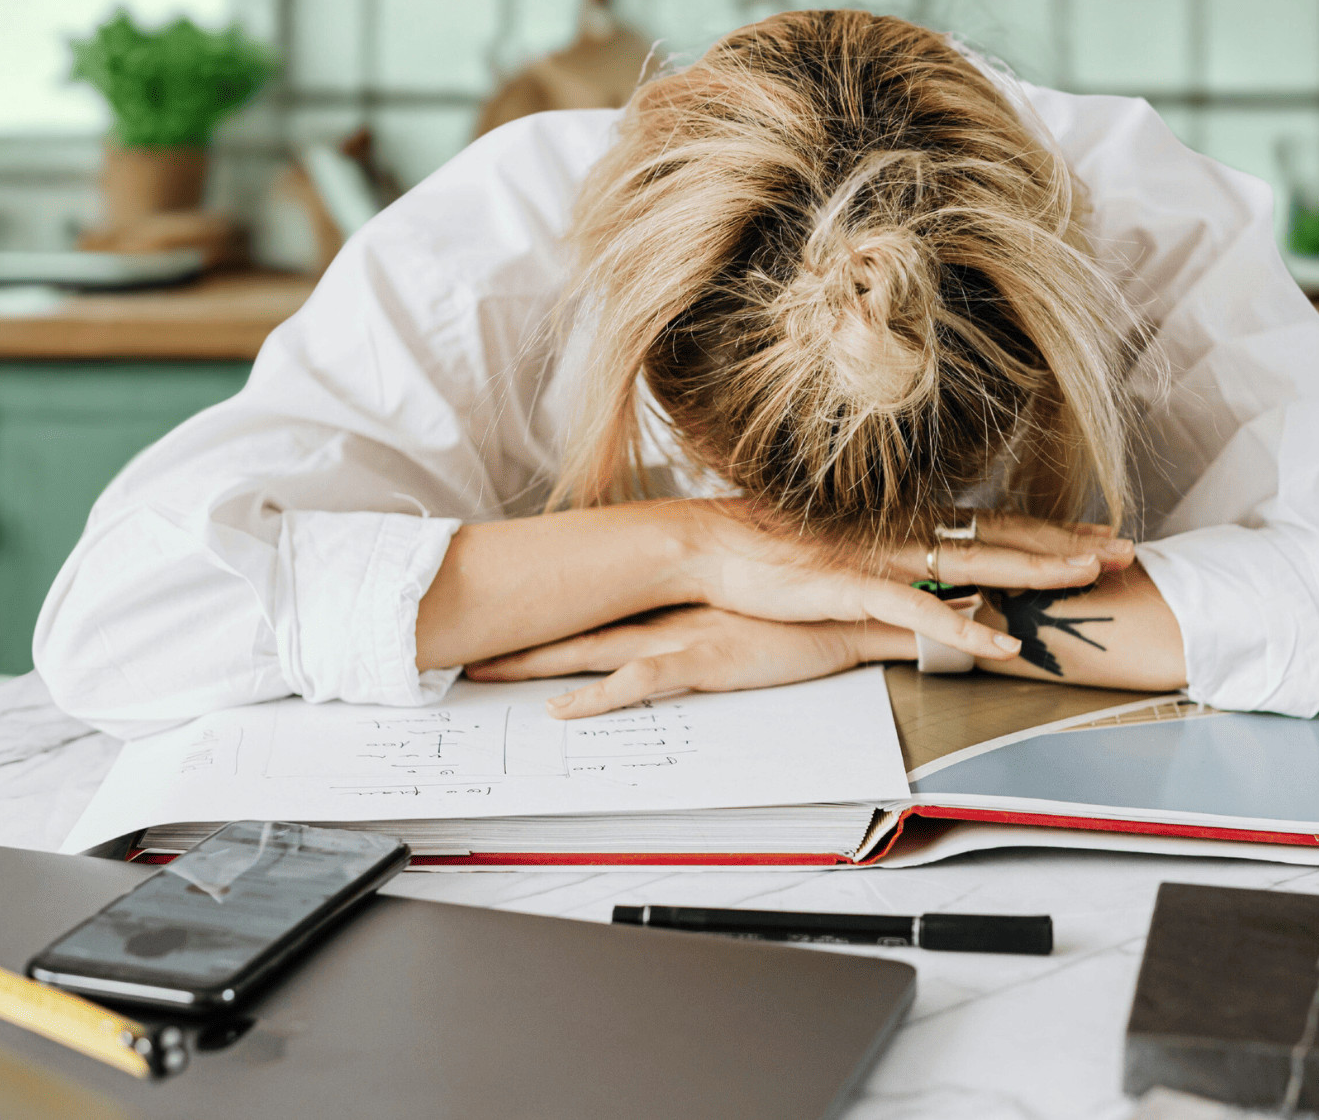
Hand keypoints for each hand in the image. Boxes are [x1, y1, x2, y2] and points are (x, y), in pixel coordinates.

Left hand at [465, 606, 907, 717]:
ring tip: (487, 677)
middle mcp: (667, 616)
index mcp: (674, 606)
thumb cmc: (808, 614)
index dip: (546, 620)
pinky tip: (564, 712)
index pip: (597, 611)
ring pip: (591, 651)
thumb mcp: (747, 618)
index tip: (500, 626)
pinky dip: (597, 699)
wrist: (853, 607)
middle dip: (519, 641)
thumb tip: (692, 632)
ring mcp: (681, 635)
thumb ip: (714, 622)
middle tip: (465, 650)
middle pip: (576, 629)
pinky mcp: (704, 658)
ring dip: (538, 665)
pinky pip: (639, 682)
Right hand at [676, 500, 1136, 666]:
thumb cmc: (765, 552)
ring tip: (1088, 579)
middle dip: (1065, 542)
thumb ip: (883, 559)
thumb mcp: (838, 552)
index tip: (1097, 531)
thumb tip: (921, 573)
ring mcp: (882, 559)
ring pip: (977, 564)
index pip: (991, 522)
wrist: (705, 545)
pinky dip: (967, 629)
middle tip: (1124, 550)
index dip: (1047, 527)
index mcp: (902, 525)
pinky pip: (923, 613)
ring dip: (1036, 571)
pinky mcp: (854, 588)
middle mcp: (903, 534)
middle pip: (1001, 535)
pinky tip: (1004, 642)